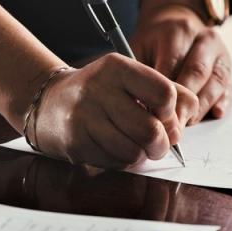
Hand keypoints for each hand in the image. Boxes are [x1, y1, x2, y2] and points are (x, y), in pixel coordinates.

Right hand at [32, 54, 198, 167]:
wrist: (49, 102)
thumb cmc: (101, 92)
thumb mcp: (132, 79)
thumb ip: (169, 93)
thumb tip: (182, 126)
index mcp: (118, 67)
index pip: (164, 93)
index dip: (171, 113)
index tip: (165, 117)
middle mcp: (98, 89)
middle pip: (151, 130)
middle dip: (161, 144)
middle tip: (158, 144)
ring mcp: (84, 117)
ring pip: (133, 151)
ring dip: (141, 155)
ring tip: (134, 145)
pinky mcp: (75, 142)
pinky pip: (114, 163)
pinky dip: (122, 161)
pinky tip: (113, 148)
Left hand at [131, 3, 231, 122]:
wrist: (176, 25)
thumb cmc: (154, 43)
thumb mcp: (140, 48)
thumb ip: (141, 73)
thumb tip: (141, 106)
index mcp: (179, 31)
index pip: (173, 64)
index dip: (164, 92)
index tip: (154, 113)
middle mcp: (205, 40)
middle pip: (197, 73)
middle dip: (184, 102)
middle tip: (172, 125)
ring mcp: (221, 54)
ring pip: (216, 83)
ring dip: (202, 107)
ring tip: (187, 124)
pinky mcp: (229, 69)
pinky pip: (229, 88)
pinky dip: (223, 103)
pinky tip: (214, 114)